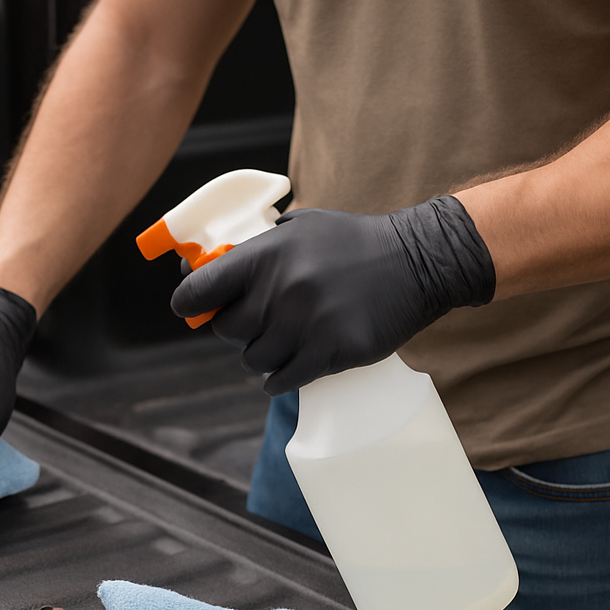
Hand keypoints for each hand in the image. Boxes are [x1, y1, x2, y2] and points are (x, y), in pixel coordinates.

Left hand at [169, 196, 494, 394]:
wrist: (418, 261)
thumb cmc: (352, 244)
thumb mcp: (298, 228)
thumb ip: (251, 250)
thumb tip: (194, 268)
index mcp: (265, 255)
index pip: (198, 290)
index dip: (191, 304)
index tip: (196, 310)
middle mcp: (281, 289)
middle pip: (227, 332)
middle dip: (238, 331)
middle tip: (261, 322)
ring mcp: (306, 323)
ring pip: (254, 360)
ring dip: (266, 355)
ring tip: (289, 339)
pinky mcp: (331, 351)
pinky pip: (282, 380)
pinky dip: (281, 378)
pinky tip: (292, 366)